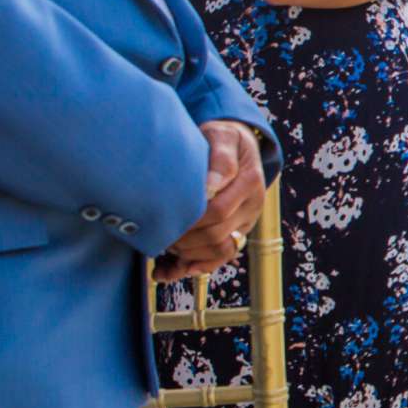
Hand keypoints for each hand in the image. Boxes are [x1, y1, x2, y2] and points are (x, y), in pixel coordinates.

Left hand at [154, 120, 268, 282]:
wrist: (235, 145)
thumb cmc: (222, 138)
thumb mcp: (222, 136)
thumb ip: (220, 158)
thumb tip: (211, 184)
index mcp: (250, 183)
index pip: (218, 211)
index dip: (189, 218)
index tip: (162, 215)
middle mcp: (251, 207)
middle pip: (216, 236)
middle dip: (183, 238)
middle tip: (156, 232)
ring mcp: (244, 224)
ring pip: (218, 252)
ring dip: (187, 255)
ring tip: (161, 247)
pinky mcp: (235, 234)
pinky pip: (217, 259)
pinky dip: (191, 268)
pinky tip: (166, 271)